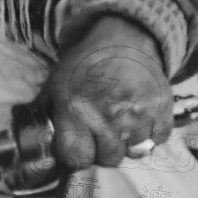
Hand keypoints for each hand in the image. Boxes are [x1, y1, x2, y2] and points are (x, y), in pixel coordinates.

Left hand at [47, 14, 171, 168]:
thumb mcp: (57, 82)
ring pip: (135, 152)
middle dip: (104, 151)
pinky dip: (151, 134)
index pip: (77, 158)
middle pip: (109, 160)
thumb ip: (46, 113)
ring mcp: (139, 113)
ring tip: (122, 122)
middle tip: (102, 134)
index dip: (78, 157)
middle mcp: (109, 114)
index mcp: (77, 108)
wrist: (126, 36)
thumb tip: (35, 141)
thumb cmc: (87, 62)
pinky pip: (158, 140)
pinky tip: (140, 118)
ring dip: (128, 143)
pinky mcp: (162, 108)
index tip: (80, 149)